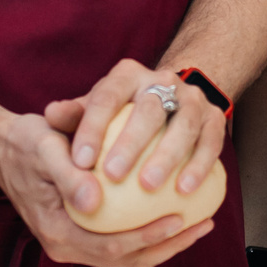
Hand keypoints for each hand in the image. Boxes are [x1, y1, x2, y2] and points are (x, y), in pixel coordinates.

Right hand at [0, 109, 213, 266]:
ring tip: (196, 225)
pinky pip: (120, 243)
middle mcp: (66, 246)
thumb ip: (69, 177)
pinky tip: (171, 215)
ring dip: (164, 245)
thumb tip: (94, 203)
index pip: (112, 247)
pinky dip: (148, 235)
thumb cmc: (24, 144)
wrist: (3, 147)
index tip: (179, 219)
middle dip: (168, 246)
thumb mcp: (45, 151)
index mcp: (58, 234)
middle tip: (200, 225)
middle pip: (127, 260)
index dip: (149, 237)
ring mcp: (74, 243)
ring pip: (127, 257)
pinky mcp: (81, 234)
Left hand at [51, 58, 226, 204]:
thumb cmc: (121, 113)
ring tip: (149, 186)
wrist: (170, 98)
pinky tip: (184, 191)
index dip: (93, 128)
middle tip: (112, 174)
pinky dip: (199, 166)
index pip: (107, 97)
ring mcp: (192, 99)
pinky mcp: (214, 119)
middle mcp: (163, 80)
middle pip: (149, 109)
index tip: (79, 161)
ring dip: (167, 157)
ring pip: (183, 125)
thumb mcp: (94, 109)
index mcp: (127, 76)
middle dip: (131, 142)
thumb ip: (73, 116)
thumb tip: (51, 114)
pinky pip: (211, 142)